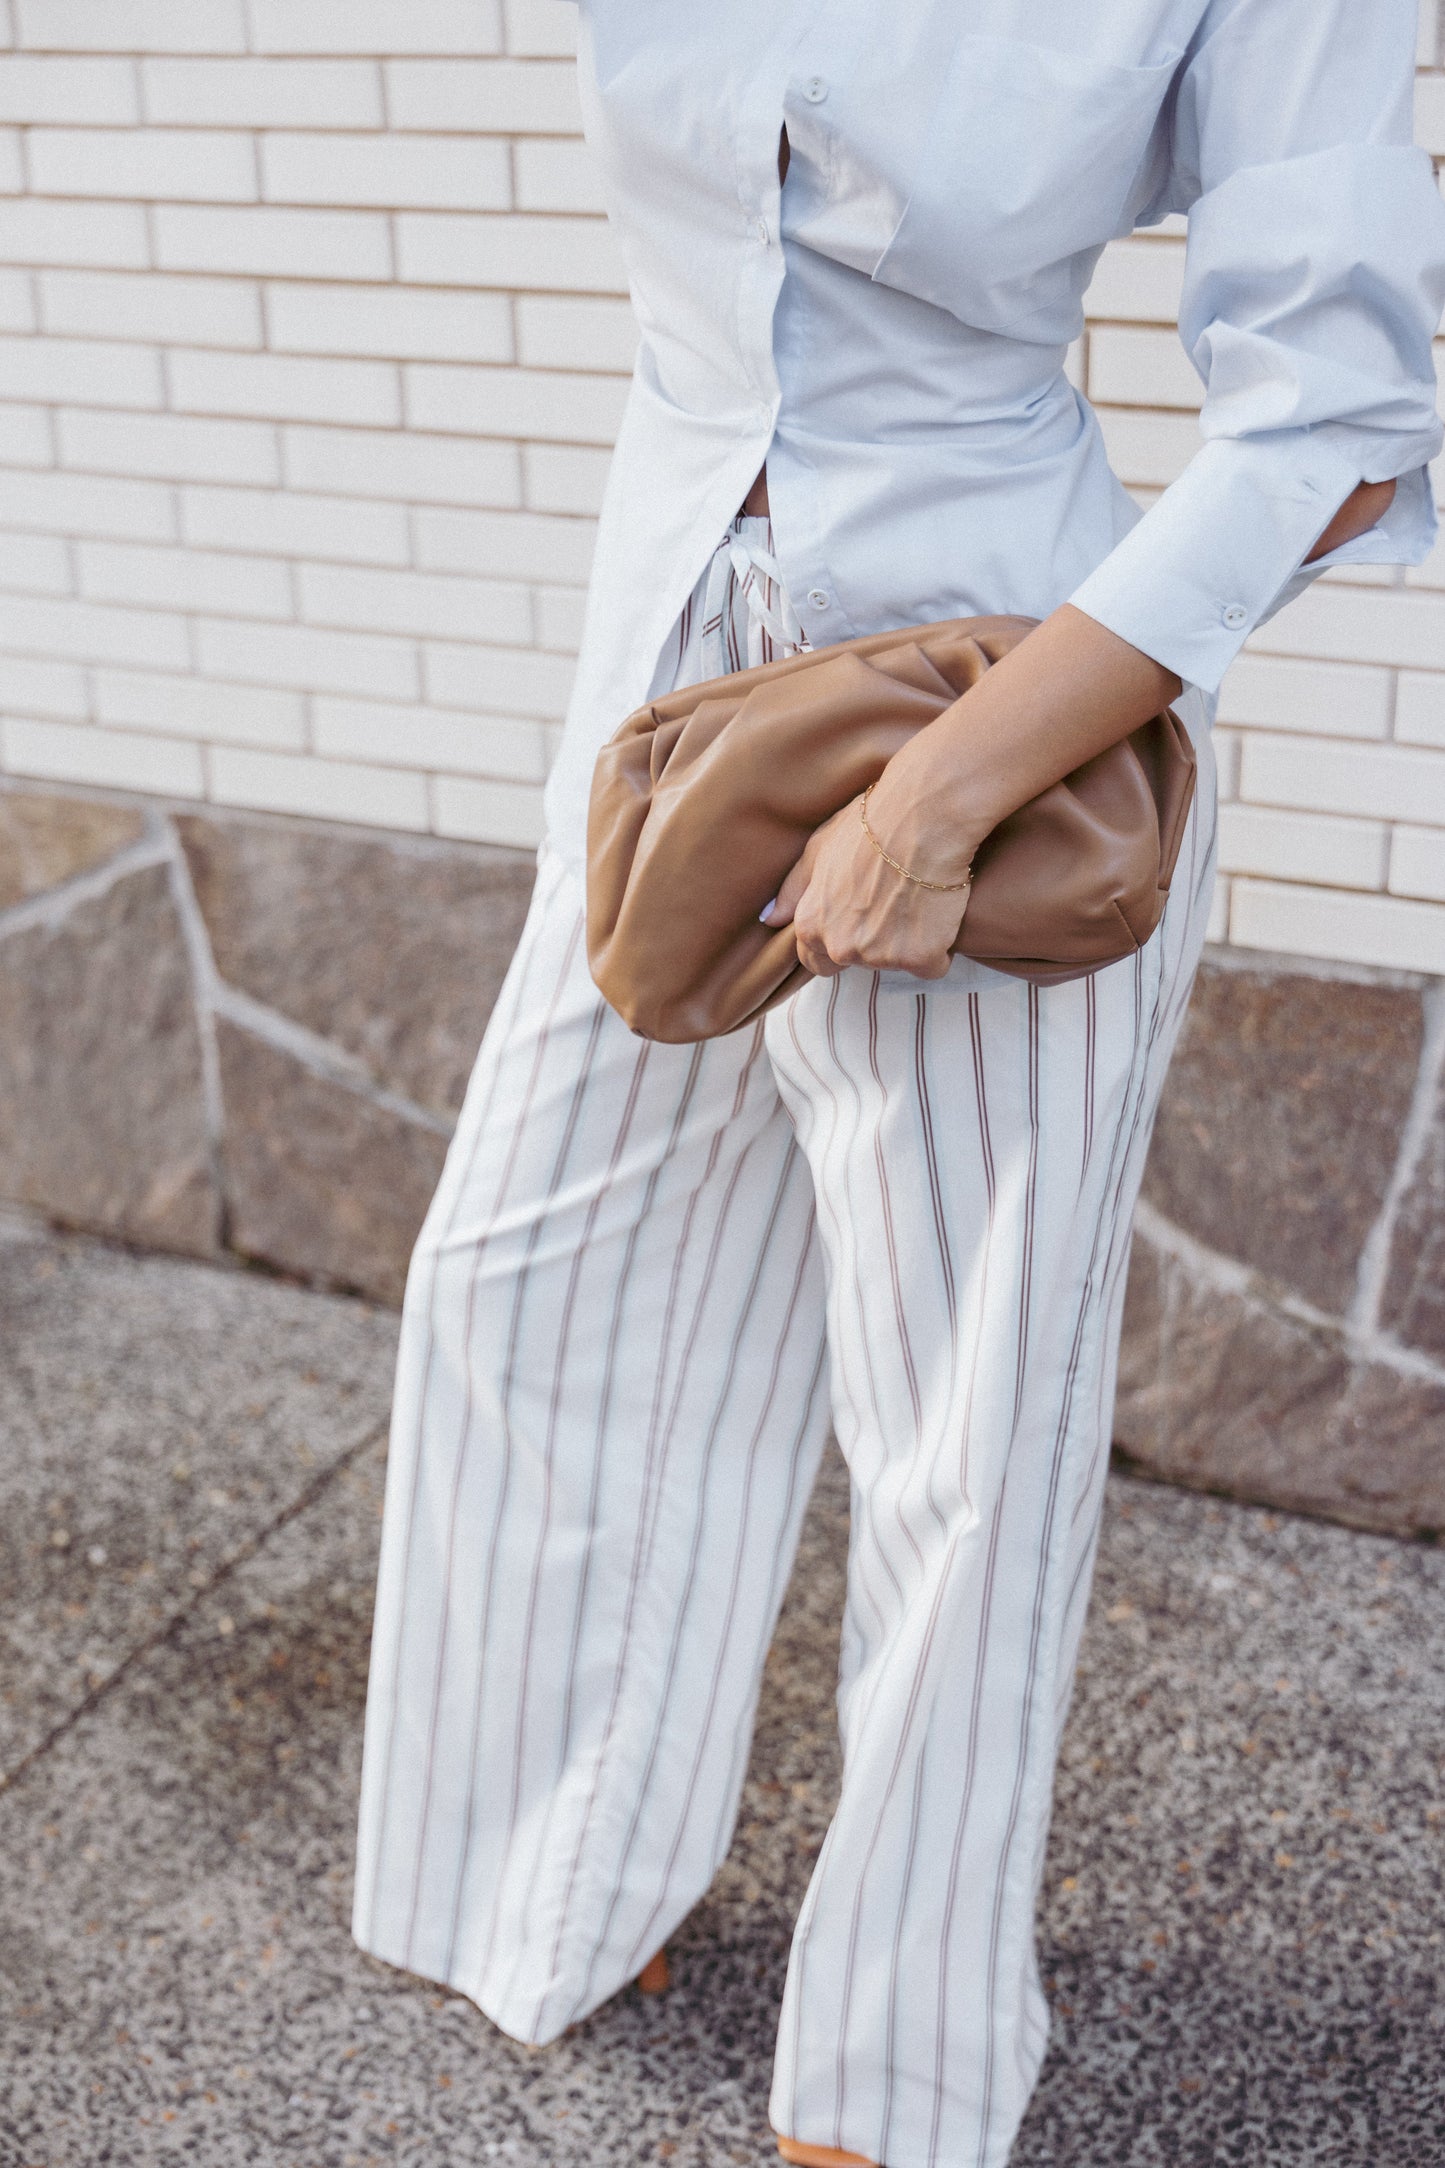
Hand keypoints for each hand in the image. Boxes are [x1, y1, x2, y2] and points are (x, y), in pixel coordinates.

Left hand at [762, 795, 969, 979]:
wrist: (923, 818)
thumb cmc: (871, 825)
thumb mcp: (819, 849)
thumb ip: (793, 890)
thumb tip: (769, 919)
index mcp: (811, 925)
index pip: (816, 961)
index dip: (839, 940)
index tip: (860, 919)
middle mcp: (840, 947)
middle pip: (858, 962)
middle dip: (873, 942)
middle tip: (892, 901)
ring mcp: (880, 956)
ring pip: (896, 963)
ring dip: (908, 941)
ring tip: (916, 897)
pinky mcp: (919, 959)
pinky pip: (932, 965)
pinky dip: (939, 946)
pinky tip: (938, 911)